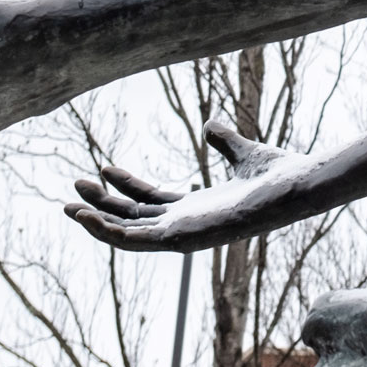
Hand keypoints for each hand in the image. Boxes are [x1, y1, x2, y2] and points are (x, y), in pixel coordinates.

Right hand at [65, 119, 317, 251]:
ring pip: (128, 232)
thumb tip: (211, 125)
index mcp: (199, 207)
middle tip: (74, 188)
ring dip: (97, 220)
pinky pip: (136, 241)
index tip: (104, 167)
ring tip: (69, 206)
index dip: (127, 186)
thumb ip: (226, 142)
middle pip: (134, 216)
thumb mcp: (244, 154)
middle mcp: (188, 223)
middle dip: (103, 204)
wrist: (297, 186)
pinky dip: (109, 232)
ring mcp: (184, 234)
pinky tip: (88, 217)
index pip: (153, 201)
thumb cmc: (280, 175)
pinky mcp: (182, 239)